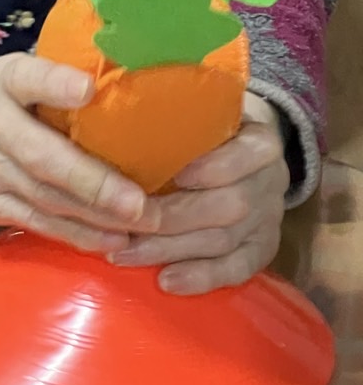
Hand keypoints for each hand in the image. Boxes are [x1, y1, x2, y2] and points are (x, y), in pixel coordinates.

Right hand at [0, 53, 159, 253]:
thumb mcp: (6, 72)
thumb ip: (49, 77)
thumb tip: (117, 75)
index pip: (24, 78)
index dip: (54, 83)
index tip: (87, 89)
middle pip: (41, 157)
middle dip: (91, 182)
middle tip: (139, 201)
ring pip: (44, 199)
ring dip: (94, 216)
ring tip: (140, 224)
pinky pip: (36, 223)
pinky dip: (74, 235)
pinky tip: (110, 240)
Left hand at [107, 93, 288, 294]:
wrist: (249, 144)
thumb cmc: (209, 122)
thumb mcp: (204, 105)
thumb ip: (176, 109)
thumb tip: (114, 102)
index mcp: (260, 141)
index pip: (244, 156)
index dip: (210, 169)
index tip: (172, 175)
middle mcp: (271, 181)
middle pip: (228, 207)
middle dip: (172, 220)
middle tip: (124, 226)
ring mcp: (270, 219)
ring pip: (224, 242)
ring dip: (172, 252)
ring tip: (126, 254)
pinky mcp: (263, 248)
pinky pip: (237, 270)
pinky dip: (202, 278)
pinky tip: (165, 281)